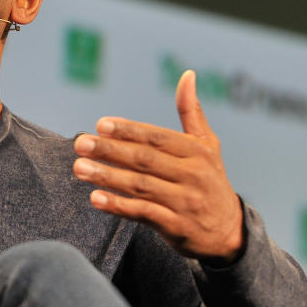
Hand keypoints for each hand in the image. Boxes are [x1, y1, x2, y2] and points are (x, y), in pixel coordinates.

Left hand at [72, 70, 243, 261]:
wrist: (228, 232)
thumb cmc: (210, 181)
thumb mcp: (207, 145)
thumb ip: (191, 112)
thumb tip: (187, 74)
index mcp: (197, 152)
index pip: (157, 137)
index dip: (128, 130)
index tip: (100, 125)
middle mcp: (192, 175)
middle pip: (144, 160)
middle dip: (109, 150)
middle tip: (79, 144)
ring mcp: (185, 202)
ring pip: (140, 186)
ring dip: (107, 176)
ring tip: (78, 168)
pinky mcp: (176, 226)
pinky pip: (143, 213)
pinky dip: (119, 206)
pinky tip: (95, 198)